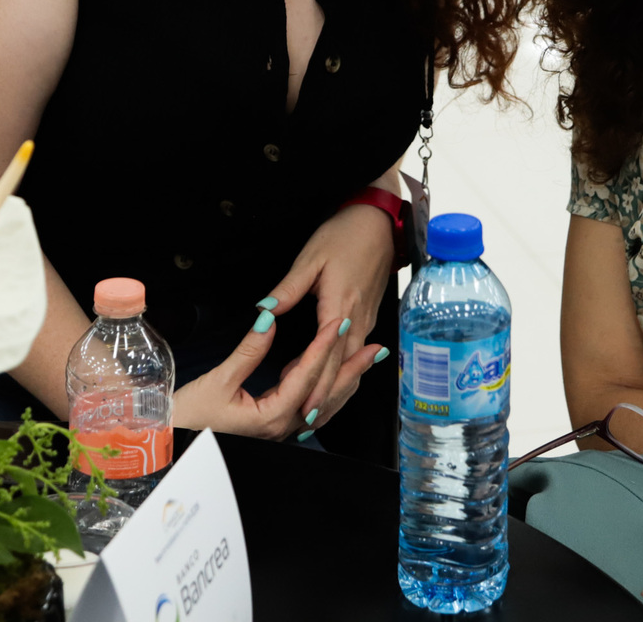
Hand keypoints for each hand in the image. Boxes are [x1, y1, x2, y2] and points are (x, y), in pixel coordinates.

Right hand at [170, 311, 382, 439]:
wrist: (169, 448)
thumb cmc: (186, 419)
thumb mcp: (217, 381)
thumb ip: (248, 351)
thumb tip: (269, 318)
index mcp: (270, 417)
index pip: (306, 376)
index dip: (323, 347)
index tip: (337, 323)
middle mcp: (280, 428)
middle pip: (325, 395)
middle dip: (351, 369)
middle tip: (374, 348)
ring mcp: (277, 430)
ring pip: (321, 404)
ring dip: (343, 380)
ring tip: (363, 358)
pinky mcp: (271, 427)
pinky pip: (308, 407)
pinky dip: (325, 389)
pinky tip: (329, 373)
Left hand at [262, 201, 396, 420]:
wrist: (378, 220)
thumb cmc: (344, 234)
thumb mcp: (310, 258)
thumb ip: (288, 289)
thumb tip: (264, 310)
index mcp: (340, 307)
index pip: (327, 357)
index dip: (315, 386)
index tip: (301, 409)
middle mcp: (357, 319)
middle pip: (341, 369)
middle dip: (323, 397)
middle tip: (302, 423)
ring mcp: (365, 319)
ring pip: (350, 364)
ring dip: (332, 388)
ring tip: (312, 410)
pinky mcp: (367, 315)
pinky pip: (355, 353)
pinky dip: (342, 372)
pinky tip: (329, 380)